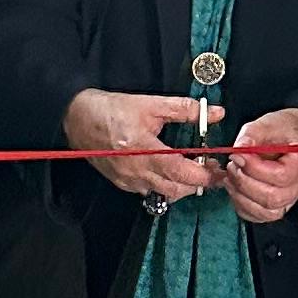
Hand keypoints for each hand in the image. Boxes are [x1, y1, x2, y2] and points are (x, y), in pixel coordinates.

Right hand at [63, 87, 215, 205]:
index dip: (205, 175)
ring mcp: (129, 181)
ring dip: (183, 186)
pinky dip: (166, 186)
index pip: (182, 173)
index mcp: (144, 150)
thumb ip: (186, 110)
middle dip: (198, 183)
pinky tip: (170, 172)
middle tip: (211, 168)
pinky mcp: (122, 183)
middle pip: (177, 189)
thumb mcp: (151, 103)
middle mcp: (136, 171)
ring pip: (165, 194)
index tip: (220, 170)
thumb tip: (216, 113)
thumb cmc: (111, 110)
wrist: (77, 118)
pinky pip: (150, 192)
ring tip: (194, 170)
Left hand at [224, 107, 297, 225]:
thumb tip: (238, 148)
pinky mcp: (279, 206)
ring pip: (267, 212)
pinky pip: (260, 216)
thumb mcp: (268, 123)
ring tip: (231, 177)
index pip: (280, 176)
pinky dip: (242, 206)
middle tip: (232, 166)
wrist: (290, 138)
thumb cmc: (282, 130)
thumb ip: (252, 134)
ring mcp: (291, 198)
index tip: (238, 155)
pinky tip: (235, 189)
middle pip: (273, 198)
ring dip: (241, 197)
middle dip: (245, 183)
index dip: (254, 168)